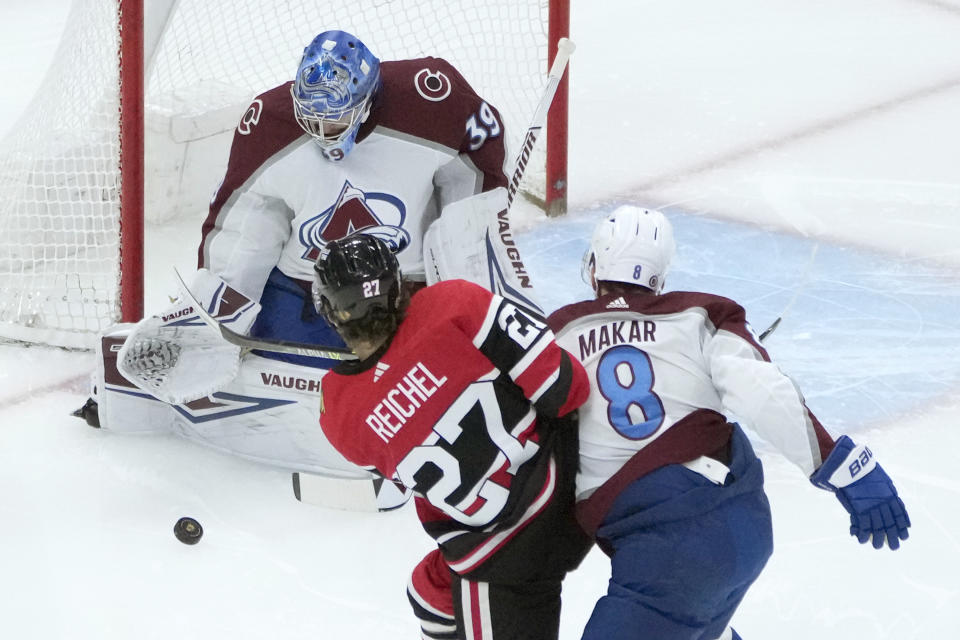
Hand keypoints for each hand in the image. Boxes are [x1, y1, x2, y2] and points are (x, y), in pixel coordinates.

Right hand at [810, 435, 910, 549]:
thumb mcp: (879, 478)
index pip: (900, 515)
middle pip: (890, 524)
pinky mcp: (859, 509)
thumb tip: (888, 496)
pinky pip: (862, 525)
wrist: (850, 464)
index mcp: (891, 495)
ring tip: (876, 546)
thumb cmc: (862, 468)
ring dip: (877, 539)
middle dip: (892, 537)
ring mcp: (872, 507)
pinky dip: (861, 534)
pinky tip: (860, 539)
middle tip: (893, 547)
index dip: (903, 526)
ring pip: (878, 528)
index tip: (904, 536)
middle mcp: (883, 503)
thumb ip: (884, 489)